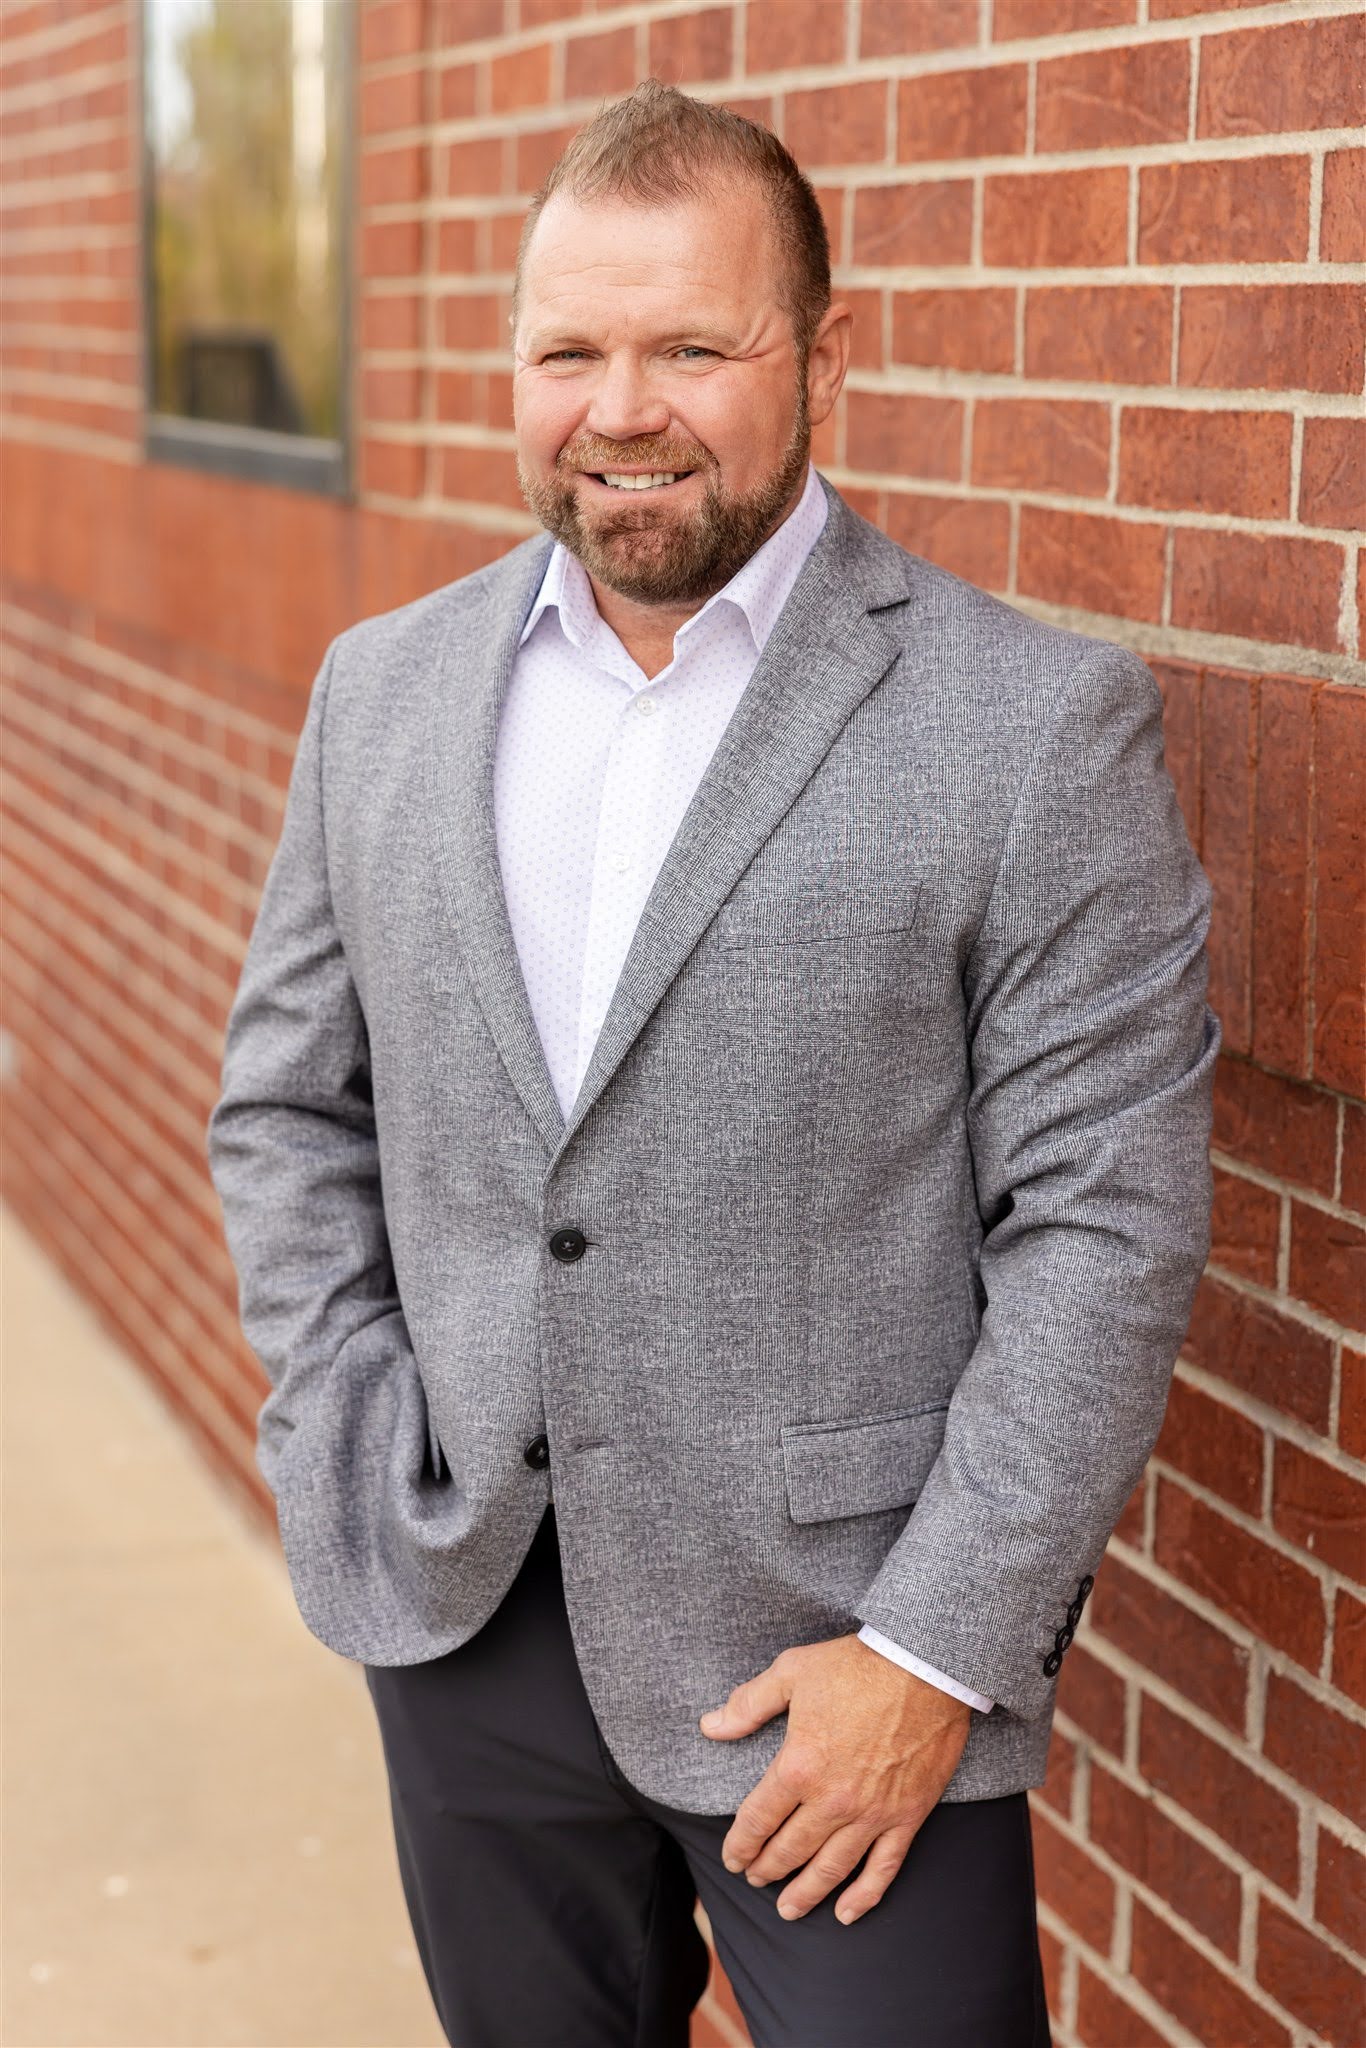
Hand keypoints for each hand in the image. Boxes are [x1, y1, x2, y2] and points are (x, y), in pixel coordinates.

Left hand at [698, 1634, 970, 1923]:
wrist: (927, 1667)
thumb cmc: (856, 1666)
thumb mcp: (792, 1672)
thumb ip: (748, 1704)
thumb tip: (709, 1727)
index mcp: (799, 1766)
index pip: (758, 1820)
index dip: (740, 1844)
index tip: (732, 1859)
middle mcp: (832, 1800)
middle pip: (791, 1849)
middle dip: (767, 1869)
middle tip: (756, 1879)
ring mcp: (872, 1813)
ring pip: (831, 1868)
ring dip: (806, 1892)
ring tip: (788, 1910)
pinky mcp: (907, 1816)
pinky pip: (883, 1868)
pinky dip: (864, 1896)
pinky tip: (846, 1913)